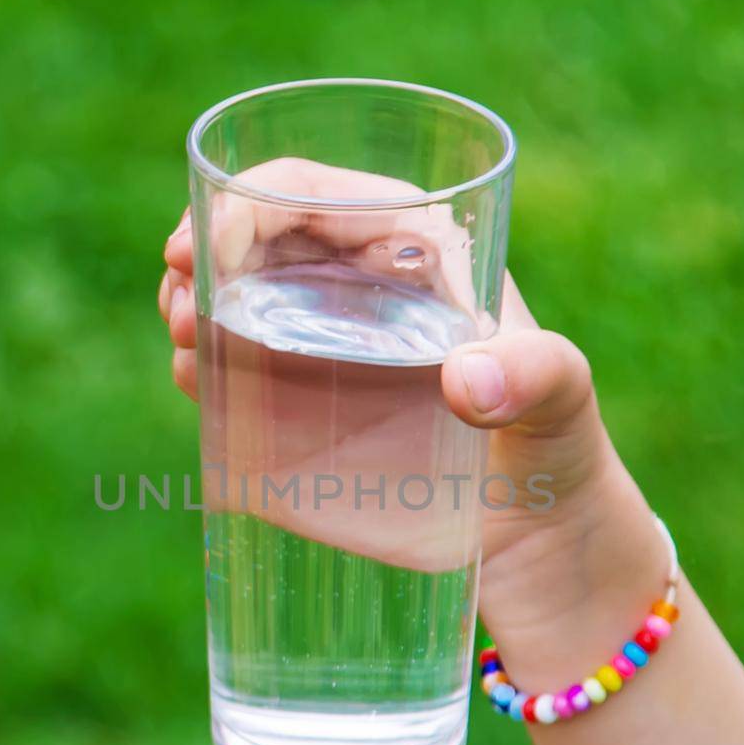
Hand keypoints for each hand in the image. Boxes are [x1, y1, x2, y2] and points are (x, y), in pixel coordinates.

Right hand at [161, 159, 660, 648]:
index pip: (318, 196)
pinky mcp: (307, 414)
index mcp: (419, 253)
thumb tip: (468, 379)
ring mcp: (330, 352)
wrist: (542, 549)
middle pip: (261, 242)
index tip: (198, 245)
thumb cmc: (560, 455)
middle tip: (181, 304)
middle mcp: (364, 290)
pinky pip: (239, 369)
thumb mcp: (562, 404)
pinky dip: (204, 364)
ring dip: (193, 306)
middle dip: (205, 254)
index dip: (248, 202)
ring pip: (239, 301)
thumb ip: (537, 378)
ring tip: (182, 340)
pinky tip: (194, 379)